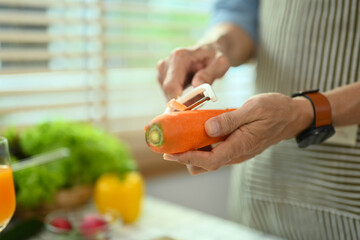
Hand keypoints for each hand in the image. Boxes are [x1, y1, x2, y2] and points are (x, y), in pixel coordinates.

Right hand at [157, 43, 229, 99]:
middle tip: (199, 106)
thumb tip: (196, 85)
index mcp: (179, 57)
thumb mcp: (220, 63)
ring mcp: (162, 72)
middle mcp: (166, 63)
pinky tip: (191, 95)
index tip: (186, 112)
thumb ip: (209, 74)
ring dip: (182, 102)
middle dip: (182, 103)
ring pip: (168, 96)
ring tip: (198, 97)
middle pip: (168, 92)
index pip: (171, 85)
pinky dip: (180, 100)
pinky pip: (169, 95)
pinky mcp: (162, 79)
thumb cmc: (214, 57)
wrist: (208, 52)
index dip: (176, 101)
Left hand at [163, 93, 313, 174]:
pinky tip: (194, 131)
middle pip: (204, 165)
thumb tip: (207, 127)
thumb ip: (230, 119)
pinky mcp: (235, 146)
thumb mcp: (253, 109)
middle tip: (169, 143)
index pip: (209, 160)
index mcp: (240, 146)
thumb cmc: (274, 110)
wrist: (291, 116)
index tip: (170, 153)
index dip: (188, 158)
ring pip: (207, 160)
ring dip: (191, 152)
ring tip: (178, 136)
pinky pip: (214, 151)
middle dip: (184, 157)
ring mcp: (236, 151)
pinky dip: (201, 145)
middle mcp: (236, 154)